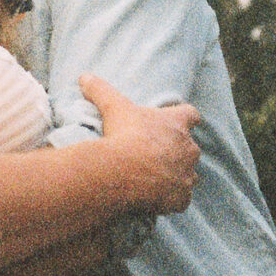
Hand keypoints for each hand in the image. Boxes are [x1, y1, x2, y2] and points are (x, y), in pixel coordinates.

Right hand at [78, 74, 199, 216]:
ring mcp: (187, 175)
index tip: (180, 121)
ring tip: (156, 178)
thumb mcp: (112, 107)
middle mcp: (188, 148)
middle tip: (157, 154)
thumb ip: (100, 90)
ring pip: (188, 174)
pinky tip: (157, 199)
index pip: (191, 115)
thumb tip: (84, 76)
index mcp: (176, 123)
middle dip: (178, 151)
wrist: (122, 173)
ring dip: (177, 175)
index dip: (185, 118)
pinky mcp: (181, 198)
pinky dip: (172, 199)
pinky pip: (181, 199)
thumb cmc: (122, 136)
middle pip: (190, 147)